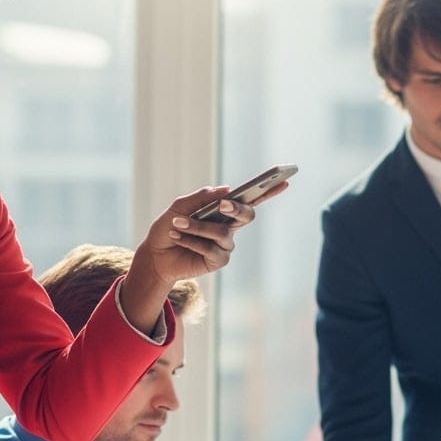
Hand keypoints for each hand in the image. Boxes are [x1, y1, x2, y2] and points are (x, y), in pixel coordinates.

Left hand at [119, 182, 287, 334]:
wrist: (155, 255)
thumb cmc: (168, 228)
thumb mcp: (179, 207)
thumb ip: (201, 198)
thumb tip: (226, 190)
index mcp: (223, 210)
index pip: (250, 199)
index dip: (269, 190)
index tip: (285, 179)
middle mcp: (229, 226)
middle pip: (246, 215)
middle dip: (237, 209)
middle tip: (223, 205)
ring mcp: (225, 245)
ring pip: (223, 232)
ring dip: (198, 227)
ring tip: (177, 225)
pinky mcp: (218, 261)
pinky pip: (211, 248)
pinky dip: (193, 241)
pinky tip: (178, 237)